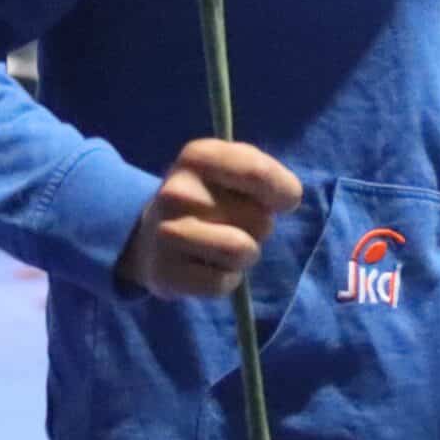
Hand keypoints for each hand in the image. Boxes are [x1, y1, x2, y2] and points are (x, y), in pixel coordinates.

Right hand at [119, 140, 303, 298]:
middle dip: (259, 226)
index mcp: (197, 156)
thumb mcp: (236, 168)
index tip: (283, 201)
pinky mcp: (164, 273)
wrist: (152, 236)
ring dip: (247, 255)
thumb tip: (288, 198)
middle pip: (260, 219)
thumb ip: (267, 175)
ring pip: (242, 252)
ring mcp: (165, 233)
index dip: (285, 193)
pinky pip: (223, 283)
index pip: (259, 174)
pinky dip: (227, 280)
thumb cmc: (210, 197)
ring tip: (226, 246)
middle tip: (236, 223)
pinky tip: (208, 267)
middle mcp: (175, 191)